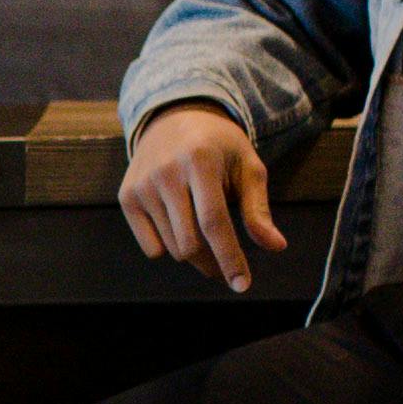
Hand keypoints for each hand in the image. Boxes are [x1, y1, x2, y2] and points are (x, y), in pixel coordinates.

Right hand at [121, 106, 292, 291]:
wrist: (173, 118)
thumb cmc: (219, 147)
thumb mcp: (247, 166)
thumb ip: (258, 208)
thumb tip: (276, 246)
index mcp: (200, 160)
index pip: (214, 222)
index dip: (229, 257)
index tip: (242, 285)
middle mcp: (166, 172)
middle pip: (191, 243)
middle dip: (213, 262)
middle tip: (227, 264)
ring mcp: (142, 185)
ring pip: (172, 248)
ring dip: (194, 254)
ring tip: (203, 233)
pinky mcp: (127, 196)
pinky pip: (152, 247)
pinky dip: (169, 247)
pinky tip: (179, 224)